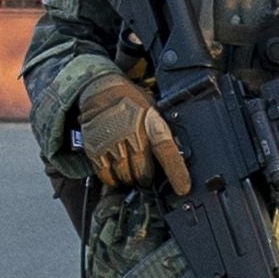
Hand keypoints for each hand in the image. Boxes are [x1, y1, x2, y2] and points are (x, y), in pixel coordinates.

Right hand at [74, 73, 189, 193]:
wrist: (101, 88)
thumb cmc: (132, 101)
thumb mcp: (154, 109)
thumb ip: (163, 130)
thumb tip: (180, 153)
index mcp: (150, 124)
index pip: (167, 152)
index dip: (177, 173)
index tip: (183, 188)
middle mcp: (131, 135)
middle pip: (143, 172)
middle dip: (146, 178)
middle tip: (145, 174)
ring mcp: (112, 143)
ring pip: (125, 176)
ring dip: (130, 179)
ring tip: (130, 171)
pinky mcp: (95, 149)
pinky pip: (106, 175)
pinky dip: (112, 179)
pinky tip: (116, 172)